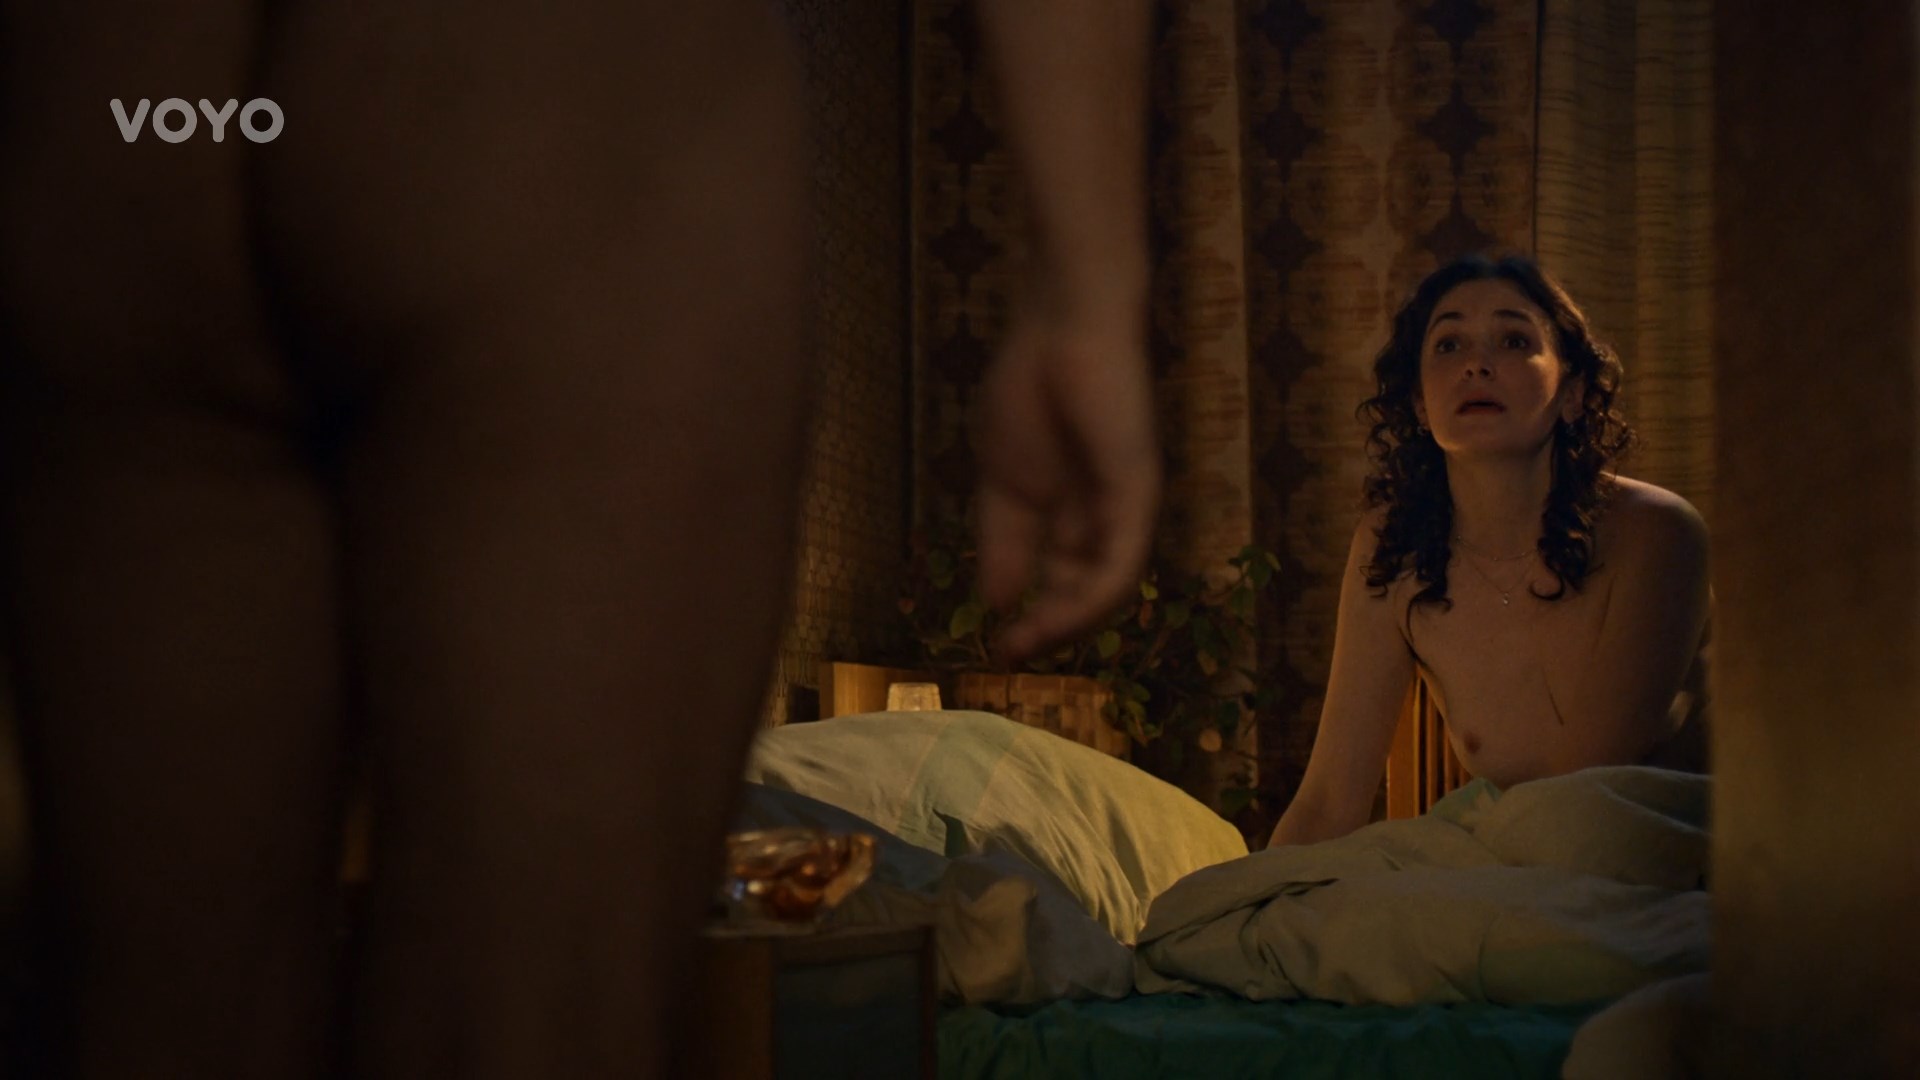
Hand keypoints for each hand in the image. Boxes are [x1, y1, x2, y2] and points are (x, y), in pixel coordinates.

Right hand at [974, 300, 1159, 663]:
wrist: (1060, 324)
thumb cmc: (1030, 385)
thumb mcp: (1003, 480)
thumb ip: (1003, 541)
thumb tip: (994, 603)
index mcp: (1072, 509)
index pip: (1057, 579)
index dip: (1028, 617)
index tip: (994, 648)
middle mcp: (1105, 515)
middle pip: (1083, 591)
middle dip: (1048, 629)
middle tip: (1009, 655)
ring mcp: (1125, 505)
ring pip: (1106, 587)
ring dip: (1066, 623)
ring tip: (1027, 642)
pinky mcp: (1139, 492)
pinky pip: (1121, 560)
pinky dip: (1090, 596)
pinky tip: (1055, 615)